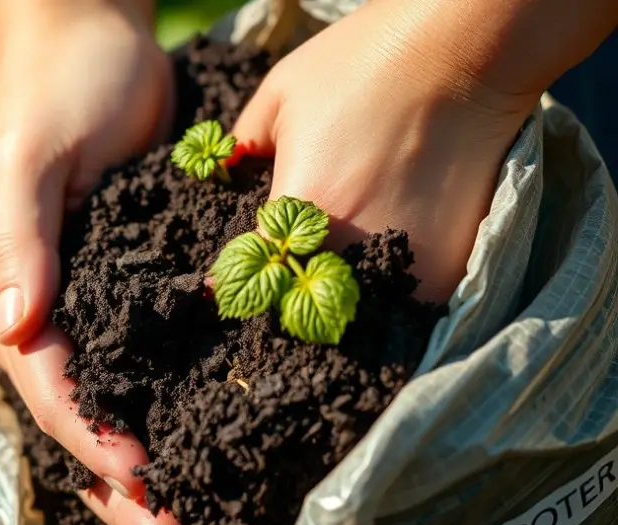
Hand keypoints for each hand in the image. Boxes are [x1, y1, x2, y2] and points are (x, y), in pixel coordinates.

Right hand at [0, 0, 224, 524]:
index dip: (103, 453)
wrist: (90, 44)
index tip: (157, 493)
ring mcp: (94, 320)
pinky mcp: (138, 301)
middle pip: (91, 434)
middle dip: (136, 500)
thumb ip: (18, 242)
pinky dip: (189, 421)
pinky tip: (232, 454)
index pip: (56, 400)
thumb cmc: (50, 95)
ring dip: (170, 477)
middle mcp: (48, 328)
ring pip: (127, 419)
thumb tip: (12, 326)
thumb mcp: (27, 161)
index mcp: (11, 307)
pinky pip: (158, 376)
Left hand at [230, 0, 543, 302]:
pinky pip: (407, 302)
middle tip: (296, 267)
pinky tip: (391, 257)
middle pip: (302, 296)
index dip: (242, 271)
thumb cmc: (365, 62)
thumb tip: (228, 172)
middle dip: (293, 286)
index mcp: (298, 207)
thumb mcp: (280, 92)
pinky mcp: (446, 270)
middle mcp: (347, 247)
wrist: (463, 50)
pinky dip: (395, 291)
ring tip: (349, 261)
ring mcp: (401, 264)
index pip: (255, 265)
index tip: (233, 279)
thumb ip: (245, 143)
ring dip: (345, 296)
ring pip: (357, 306)